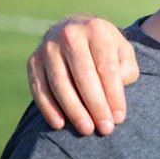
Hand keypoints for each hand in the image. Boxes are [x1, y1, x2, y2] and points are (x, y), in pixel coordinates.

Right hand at [28, 15, 137, 135]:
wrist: (74, 29)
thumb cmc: (104, 47)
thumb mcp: (123, 50)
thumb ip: (127, 69)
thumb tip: (117, 90)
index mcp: (97, 30)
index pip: (107, 68)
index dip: (113, 95)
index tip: (119, 118)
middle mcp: (70, 35)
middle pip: (84, 77)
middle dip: (95, 106)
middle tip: (105, 128)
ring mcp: (48, 47)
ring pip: (60, 84)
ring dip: (74, 110)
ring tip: (86, 129)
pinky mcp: (33, 60)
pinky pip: (39, 88)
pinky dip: (48, 108)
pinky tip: (60, 124)